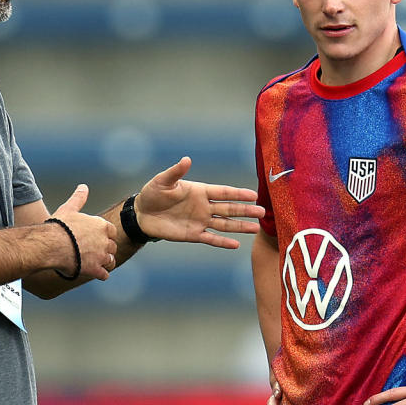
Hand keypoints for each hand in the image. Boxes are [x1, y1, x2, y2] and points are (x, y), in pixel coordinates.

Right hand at [53, 184, 117, 280]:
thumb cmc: (58, 227)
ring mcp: (101, 256)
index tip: (95, 238)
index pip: (111, 231)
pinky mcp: (95, 270)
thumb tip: (83, 187)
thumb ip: (79, 198)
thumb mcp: (69, 209)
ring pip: (111, 261)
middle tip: (92, 251)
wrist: (51, 246)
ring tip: (93, 263)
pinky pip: (105, 275)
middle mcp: (105, 241)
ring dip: (104, 262)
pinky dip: (100, 274)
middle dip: (105, 249)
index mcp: (101, 225)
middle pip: (112, 247)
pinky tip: (93, 272)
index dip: (104, 235)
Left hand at [135, 157, 264, 248]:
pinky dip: (222, 242)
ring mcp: (200, 221)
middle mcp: (204, 206)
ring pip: (225, 224)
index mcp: (200, 191)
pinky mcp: (193, 234)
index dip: (238, 193)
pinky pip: (211, 238)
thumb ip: (176, 172)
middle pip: (229, 209)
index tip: (254, 195)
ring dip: (240, 226)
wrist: (142, 214)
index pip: (223, 192)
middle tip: (263, 212)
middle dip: (245, 210)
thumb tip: (187, 159)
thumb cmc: (153, 194)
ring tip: (256, 228)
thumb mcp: (163, 181)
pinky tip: (236, 245)